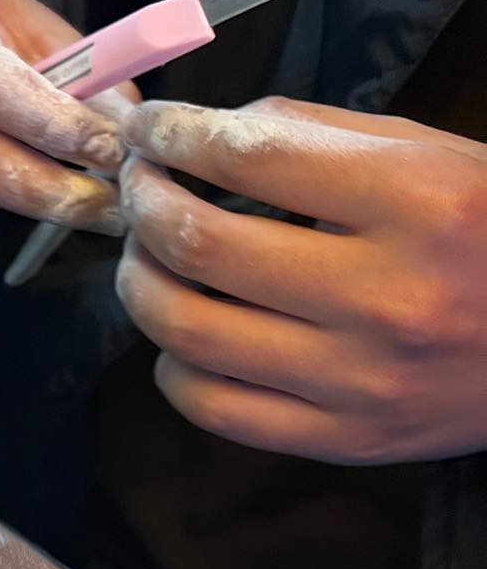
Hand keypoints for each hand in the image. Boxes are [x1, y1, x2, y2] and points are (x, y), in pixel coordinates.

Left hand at [116, 96, 486, 463]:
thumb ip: (318, 137)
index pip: (251, 157)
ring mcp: (359, 380)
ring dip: (140, 285)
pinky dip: (173, 367)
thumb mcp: (433, 158)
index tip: (147, 128)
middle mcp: (386, 296)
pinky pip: (214, 410)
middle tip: (135, 186)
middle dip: (144, 204)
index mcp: (419, 203)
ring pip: (191, 332)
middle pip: (202, 246)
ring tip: (143, 255)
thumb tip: (203, 132)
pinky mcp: (343, 440)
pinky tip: (178, 339)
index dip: (175, 135)